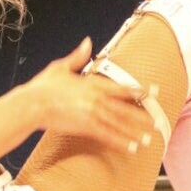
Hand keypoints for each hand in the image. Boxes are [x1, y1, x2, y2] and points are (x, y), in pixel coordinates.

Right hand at [25, 38, 155, 154]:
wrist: (32, 104)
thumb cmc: (43, 86)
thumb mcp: (61, 67)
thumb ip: (78, 56)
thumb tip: (88, 41)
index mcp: (93, 83)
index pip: (122, 87)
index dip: (140, 90)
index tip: (154, 92)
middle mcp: (97, 98)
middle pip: (125, 108)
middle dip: (143, 115)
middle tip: (158, 121)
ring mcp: (92, 113)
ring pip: (119, 124)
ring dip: (134, 132)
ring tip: (148, 139)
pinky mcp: (85, 127)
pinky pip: (107, 136)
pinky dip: (120, 142)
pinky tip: (130, 148)